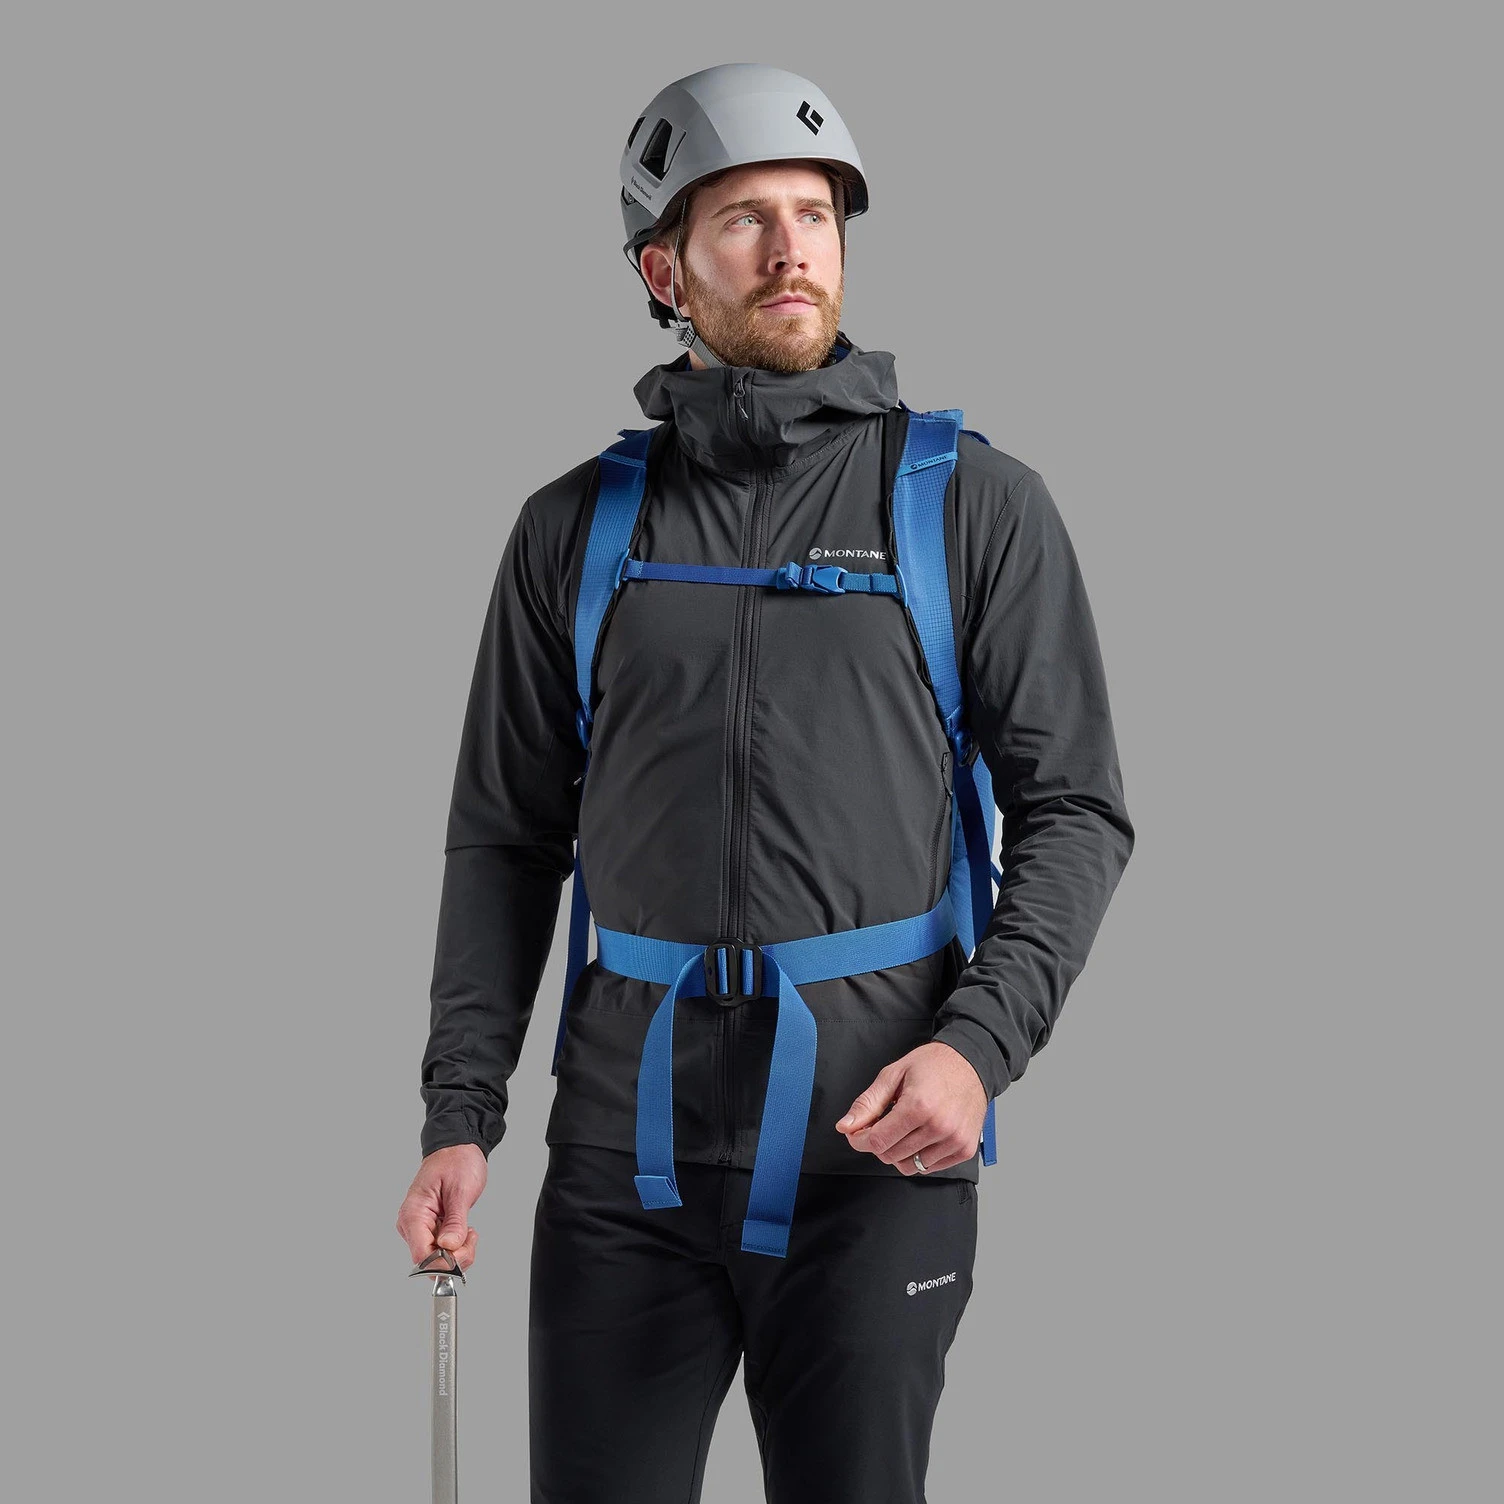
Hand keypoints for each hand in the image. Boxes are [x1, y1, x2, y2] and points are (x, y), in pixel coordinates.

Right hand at [396, 1143, 486, 1272]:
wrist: (457, 1147)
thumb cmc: (456, 1161)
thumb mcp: (461, 1190)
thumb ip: (455, 1221)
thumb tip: (449, 1247)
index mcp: (414, 1213)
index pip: (421, 1256)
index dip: (443, 1263)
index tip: (463, 1251)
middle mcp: (411, 1223)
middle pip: (429, 1261)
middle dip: (455, 1257)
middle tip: (470, 1236)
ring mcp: (418, 1227)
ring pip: (436, 1259)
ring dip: (457, 1251)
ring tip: (467, 1229)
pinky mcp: (427, 1228)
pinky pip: (440, 1249)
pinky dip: (455, 1245)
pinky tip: (462, 1230)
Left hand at [835, 1041, 988, 1173]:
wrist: (972, 1063)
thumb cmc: (934, 1065)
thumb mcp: (893, 1074)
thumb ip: (868, 1103)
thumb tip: (846, 1126)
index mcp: (918, 1106)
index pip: (877, 1141)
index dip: (860, 1139)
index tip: (857, 1133)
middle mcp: (939, 1127)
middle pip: (891, 1156)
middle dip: (879, 1143)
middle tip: (883, 1124)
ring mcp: (954, 1141)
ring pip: (910, 1166)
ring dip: (899, 1151)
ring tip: (905, 1127)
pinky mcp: (964, 1150)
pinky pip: (930, 1167)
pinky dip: (919, 1155)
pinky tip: (921, 1134)